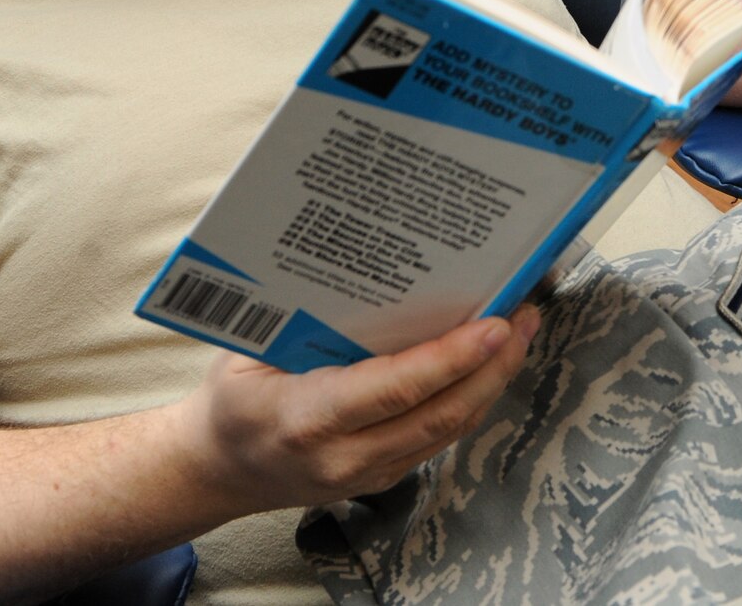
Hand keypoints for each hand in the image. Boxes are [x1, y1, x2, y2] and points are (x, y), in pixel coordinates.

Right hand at [180, 308, 538, 513]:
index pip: (394, 390)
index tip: (494, 325)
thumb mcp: (251, 348)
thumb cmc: (235, 397)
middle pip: (438, 416)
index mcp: (307, 419)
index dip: (450, 359)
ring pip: (447, 432)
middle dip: (491, 368)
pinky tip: (489, 366)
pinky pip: (436, 439)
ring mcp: (366, 475)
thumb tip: (369, 262)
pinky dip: (470, 401)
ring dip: (491, 383)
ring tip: (519, 334)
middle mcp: (343, 457)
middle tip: (523, 318)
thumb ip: (303, 317)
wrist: (217, 469)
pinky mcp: (382, 478)